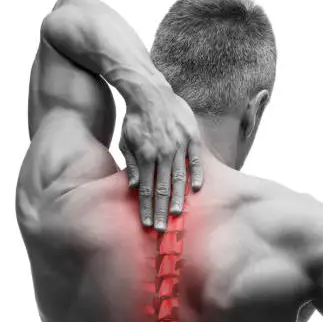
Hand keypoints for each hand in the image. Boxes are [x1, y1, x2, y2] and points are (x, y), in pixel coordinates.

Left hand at [119, 86, 202, 230]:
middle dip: (161, 211)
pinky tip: (196, 189)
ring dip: (177, 198)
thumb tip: (133, 186)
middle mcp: (162, 153)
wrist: (150, 91)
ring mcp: (178, 145)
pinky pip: (196, 160)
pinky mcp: (191, 137)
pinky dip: (197, 174)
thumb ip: (130, 164)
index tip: (148, 224)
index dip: (147, 208)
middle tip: (162, 230)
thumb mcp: (126, 141)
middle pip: (162, 188)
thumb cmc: (135, 118)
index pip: (146, 189)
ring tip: (176, 214)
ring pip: (179, 178)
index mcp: (145, 156)